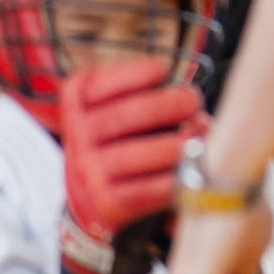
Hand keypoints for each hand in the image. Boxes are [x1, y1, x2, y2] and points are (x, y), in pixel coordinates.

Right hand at [59, 63, 204, 267]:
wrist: (87, 199)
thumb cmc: (113, 141)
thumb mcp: (111, 106)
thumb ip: (142, 94)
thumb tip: (192, 108)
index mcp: (75, 103)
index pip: (103, 84)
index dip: (139, 73)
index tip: (163, 70)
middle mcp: (77, 137)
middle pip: (128, 116)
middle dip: (170, 104)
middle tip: (193, 102)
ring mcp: (90, 172)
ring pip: (143, 153)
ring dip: (181, 144)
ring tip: (198, 137)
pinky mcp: (109, 203)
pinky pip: (152, 188)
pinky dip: (178, 177)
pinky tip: (190, 168)